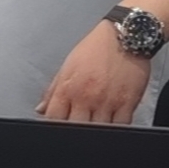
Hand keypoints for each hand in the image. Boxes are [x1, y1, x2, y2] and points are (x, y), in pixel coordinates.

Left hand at [38, 23, 152, 124]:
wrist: (126, 36)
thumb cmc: (97, 48)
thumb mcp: (68, 66)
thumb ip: (53, 91)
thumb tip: (41, 110)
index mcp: (68, 88)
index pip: (53, 119)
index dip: (54, 126)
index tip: (57, 128)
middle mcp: (86, 97)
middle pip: (75, 128)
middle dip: (73, 132)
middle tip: (77, 128)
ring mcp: (107, 102)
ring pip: (97, 131)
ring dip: (94, 131)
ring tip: (94, 124)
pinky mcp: (127, 104)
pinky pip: (120, 127)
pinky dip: (115, 130)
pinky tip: (112, 124)